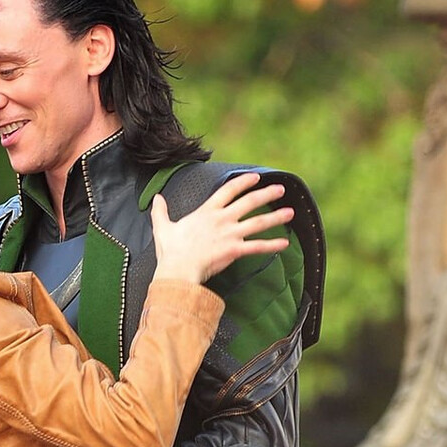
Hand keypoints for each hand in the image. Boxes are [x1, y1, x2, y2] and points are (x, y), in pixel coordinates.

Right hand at [151, 173, 293, 284]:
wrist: (178, 269)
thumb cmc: (170, 251)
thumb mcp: (162, 227)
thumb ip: (160, 211)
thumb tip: (156, 198)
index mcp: (207, 211)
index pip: (228, 190)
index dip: (243, 182)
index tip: (255, 177)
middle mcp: (222, 219)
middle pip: (249, 202)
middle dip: (266, 194)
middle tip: (280, 188)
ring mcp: (230, 234)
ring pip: (258, 222)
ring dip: (276, 217)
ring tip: (290, 212)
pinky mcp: (235, 250)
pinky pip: (257, 247)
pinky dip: (272, 246)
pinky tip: (285, 244)